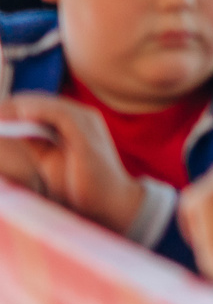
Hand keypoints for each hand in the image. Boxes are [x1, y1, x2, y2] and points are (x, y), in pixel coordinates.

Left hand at [0, 94, 144, 233]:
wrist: (109, 202)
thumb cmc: (80, 185)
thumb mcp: (50, 159)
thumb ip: (36, 142)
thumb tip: (15, 127)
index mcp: (77, 121)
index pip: (42, 104)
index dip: (16, 106)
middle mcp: (85, 117)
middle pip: (44, 101)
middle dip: (15, 105)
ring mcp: (88, 124)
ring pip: (51, 104)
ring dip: (23, 105)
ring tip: (1, 112)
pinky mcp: (87, 135)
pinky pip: (62, 116)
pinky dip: (40, 111)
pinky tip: (22, 113)